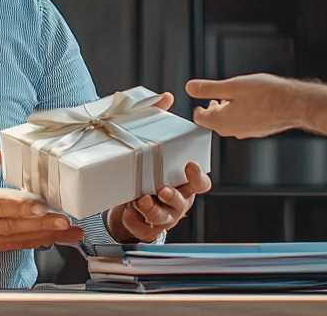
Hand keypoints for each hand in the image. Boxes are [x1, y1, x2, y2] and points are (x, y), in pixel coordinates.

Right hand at [0, 149, 84, 251]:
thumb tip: (1, 154)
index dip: (20, 208)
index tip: (42, 206)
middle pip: (9, 228)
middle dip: (41, 227)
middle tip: (66, 224)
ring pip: (11, 240)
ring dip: (41, 237)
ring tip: (65, 234)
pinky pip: (4, 245)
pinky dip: (26, 242)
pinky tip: (44, 239)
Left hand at [105, 92, 212, 241]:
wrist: (126, 197)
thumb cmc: (145, 170)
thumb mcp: (151, 146)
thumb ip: (158, 120)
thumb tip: (166, 97)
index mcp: (183, 182)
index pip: (200, 183)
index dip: (197, 176)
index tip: (190, 165)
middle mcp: (177, 201)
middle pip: (182, 202)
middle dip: (173, 196)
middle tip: (162, 189)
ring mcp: (163, 216)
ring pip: (164, 218)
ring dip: (153, 210)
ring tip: (140, 201)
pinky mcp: (146, 227)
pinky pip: (144, 230)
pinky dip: (136, 224)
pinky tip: (127, 213)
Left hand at [185, 73, 322, 137]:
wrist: (294, 104)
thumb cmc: (266, 94)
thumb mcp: (233, 86)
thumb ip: (209, 88)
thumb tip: (190, 88)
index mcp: (222, 121)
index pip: (200, 118)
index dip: (199, 106)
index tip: (203, 98)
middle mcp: (233, 130)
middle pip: (214, 122)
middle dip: (214, 108)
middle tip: (217, 96)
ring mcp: (246, 132)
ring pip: (230, 122)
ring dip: (228, 110)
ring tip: (235, 96)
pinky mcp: (258, 130)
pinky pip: (243, 123)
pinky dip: (242, 113)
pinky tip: (251, 102)